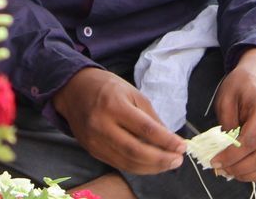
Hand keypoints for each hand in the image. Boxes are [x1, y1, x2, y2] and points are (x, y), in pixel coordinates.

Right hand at [52, 68, 186, 174]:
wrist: (73, 90)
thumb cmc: (107, 87)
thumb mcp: (132, 92)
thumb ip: (151, 117)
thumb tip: (170, 140)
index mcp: (114, 105)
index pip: (145, 129)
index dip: (166, 141)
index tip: (182, 147)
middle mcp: (102, 125)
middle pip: (136, 151)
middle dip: (161, 160)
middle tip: (178, 160)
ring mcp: (95, 141)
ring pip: (128, 163)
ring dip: (152, 167)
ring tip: (169, 163)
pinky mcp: (92, 151)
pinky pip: (119, 164)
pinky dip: (138, 167)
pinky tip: (151, 164)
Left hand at [211, 48, 255, 182]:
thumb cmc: (243, 82)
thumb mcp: (227, 94)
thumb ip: (226, 121)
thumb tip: (225, 148)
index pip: (249, 141)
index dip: (231, 156)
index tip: (215, 160)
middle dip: (239, 168)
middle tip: (222, 169)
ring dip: (251, 174)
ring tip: (232, 173)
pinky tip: (246, 172)